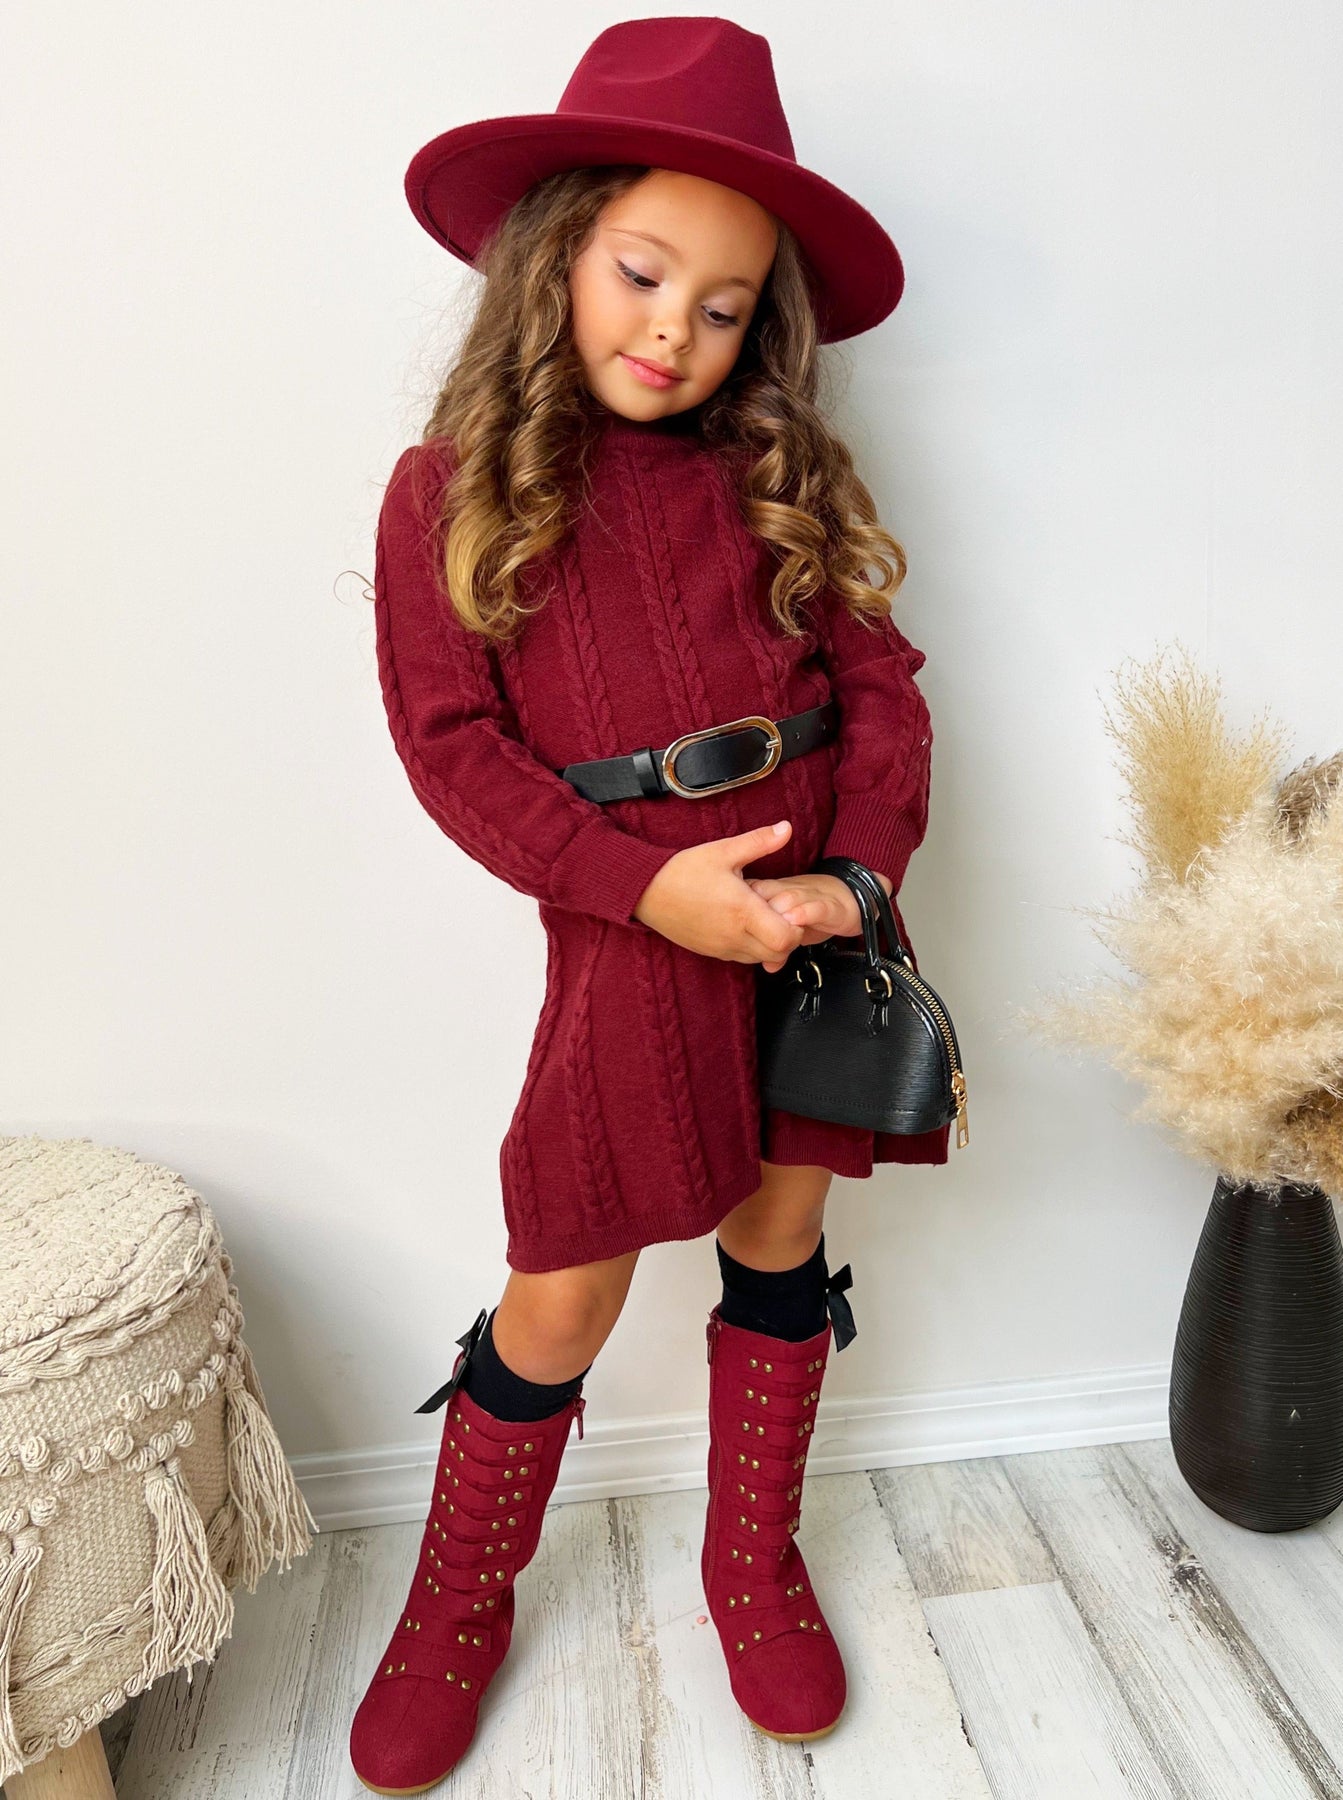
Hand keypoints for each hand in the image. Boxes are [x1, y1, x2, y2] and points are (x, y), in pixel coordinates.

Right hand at [632, 821, 808, 964]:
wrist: (645, 891)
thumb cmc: (683, 870)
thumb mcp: (723, 851)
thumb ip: (759, 841)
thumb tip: (787, 827)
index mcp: (742, 912)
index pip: (787, 938)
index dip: (796, 925)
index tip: (787, 905)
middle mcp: (734, 936)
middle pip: (779, 954)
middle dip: (787, 936)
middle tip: (779, 911)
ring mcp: (722, 948)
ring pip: (761, 959)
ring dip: (769, 943)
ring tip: (761, 916)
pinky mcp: (711, 952)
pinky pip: (742, 958)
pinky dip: (751, 946)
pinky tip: (743, 923)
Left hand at [745, 868, 893, 973]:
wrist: (853, 894)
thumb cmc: (815, 913)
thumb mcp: (795, 931)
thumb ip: (780, 946)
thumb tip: (769, 967)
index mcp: (775, 893)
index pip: (750, 897)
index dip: (739, 911)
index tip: (729, 927)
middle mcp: (789, 891)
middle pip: (765, 895)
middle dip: (755, 911)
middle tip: (749, 929)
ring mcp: (810, 896)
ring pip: (788, 899)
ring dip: (778, 911)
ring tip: (770, 925)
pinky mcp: (830, 904)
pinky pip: (815, 906)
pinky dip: (805, 912)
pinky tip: (796, 920)